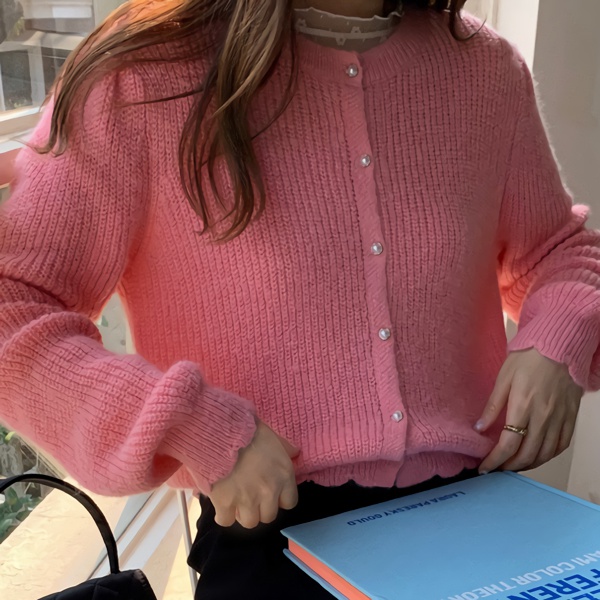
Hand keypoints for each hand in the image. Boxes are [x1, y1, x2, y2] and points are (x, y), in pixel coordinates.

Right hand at [208, 420, 299, 528]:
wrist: (222, 431)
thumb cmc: (249, 431)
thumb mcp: (274, 436)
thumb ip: (286, 448)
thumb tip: (294, 452)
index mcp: (284, 475)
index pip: (289, 502)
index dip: (278, 499)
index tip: (269, 493)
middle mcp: (269, 491)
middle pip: (269, 516)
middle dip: (260, 508)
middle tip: (251, 496)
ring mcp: (247, 500)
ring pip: (250, 522)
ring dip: (243, 514)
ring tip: (236, 502)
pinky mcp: (225, 503)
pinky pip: (226, 521)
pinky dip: (223, 515)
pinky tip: (221, 506)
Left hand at [476, 349, 582, 473]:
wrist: (559, 346)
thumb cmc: (529, 357)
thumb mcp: (503, 377)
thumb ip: (492, 405)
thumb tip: (479, 428)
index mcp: (523, 405)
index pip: (508, 444)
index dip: (495, 460)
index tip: (484, 467)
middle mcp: (544, 416)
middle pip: (527, 454)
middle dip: (509, 466)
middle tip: (497, 468)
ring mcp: (560, 418)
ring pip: (545, 454)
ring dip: (527, 464)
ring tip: (513, 464)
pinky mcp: (571, 417)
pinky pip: (561, 446)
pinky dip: (548, 456)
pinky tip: (536, 456)